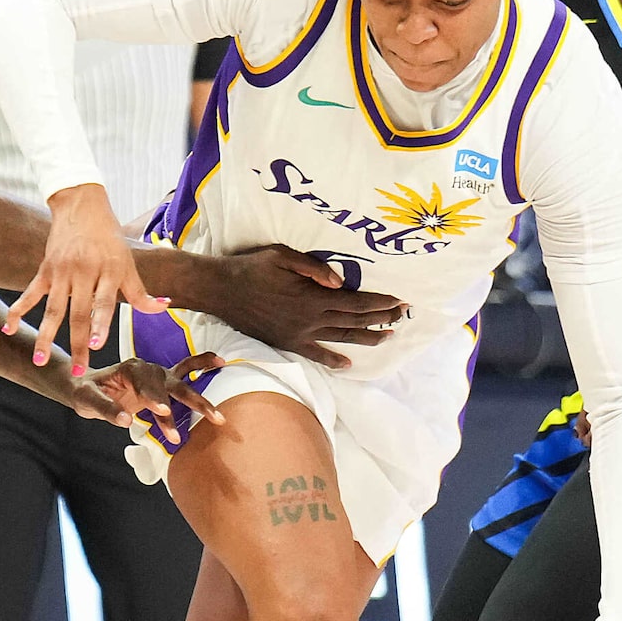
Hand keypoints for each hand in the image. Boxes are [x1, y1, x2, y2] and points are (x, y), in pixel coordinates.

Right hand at [4, 185, 163, 374]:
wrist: (81, 206)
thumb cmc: (109, 238)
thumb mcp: (128, 262)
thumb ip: (141, 291)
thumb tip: (163, 307)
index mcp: (108, 270)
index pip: (104, 302)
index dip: (100, 323)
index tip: (96, 344)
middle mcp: (83, 272)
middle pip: (78, 313)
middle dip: (77, 344)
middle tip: (76, 371)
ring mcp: (61, 272)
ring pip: (52, 309)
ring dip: (45, 336)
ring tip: (40, 359)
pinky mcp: (45, 270)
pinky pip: (30, 293)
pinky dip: (18, 310)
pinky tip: (9, 328)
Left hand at [75, 352, 225, 435]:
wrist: (86, 386)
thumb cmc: (86, 392)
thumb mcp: (87, 401)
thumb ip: (106, 409)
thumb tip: (125, 420)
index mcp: (128, 369)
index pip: (145, 385)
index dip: (154, 399)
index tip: (162, 412)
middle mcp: (146, 367)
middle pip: (171, 384)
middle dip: (189, 401)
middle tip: (207, 417)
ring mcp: (157, 373)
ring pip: (182, 381)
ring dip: (199, 398)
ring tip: (217, 415)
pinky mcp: (162, 381)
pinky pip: (186, 369)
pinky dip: (204, 365)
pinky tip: (221, 362)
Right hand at [194, 245, 407, 367]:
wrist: (220, 290)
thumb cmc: (251, 268)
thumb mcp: (282, 256)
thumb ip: (315, 269)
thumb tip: (342, 283)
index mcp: (312, 297)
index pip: (356, 303)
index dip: (380, 303)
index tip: (400, 300)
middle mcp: (310, 320)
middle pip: (355, 322)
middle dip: (381, 319)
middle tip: (402, 316)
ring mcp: (299, 335)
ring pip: (341, 339)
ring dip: (367, 339)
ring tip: (387, 337)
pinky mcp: (287, 342)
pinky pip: (315, 354)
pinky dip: (333, 360)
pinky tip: (347, 364)